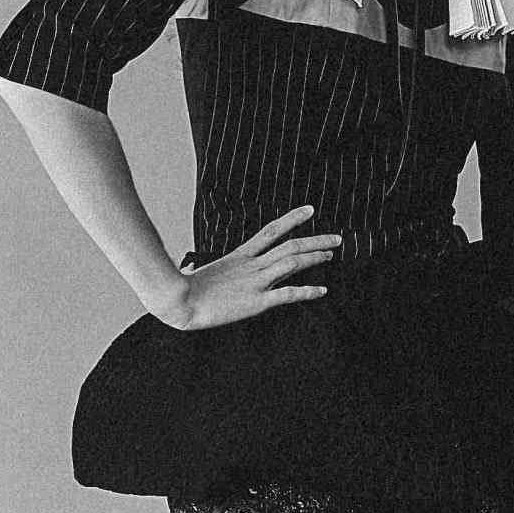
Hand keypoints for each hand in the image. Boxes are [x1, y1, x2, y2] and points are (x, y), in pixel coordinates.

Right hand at [151, 205, 340, 331]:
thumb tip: (186, 269)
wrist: (177, 300)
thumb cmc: (180, 289)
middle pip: (291, 245)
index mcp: (239, 256)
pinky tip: (322, 290)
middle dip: (316, 240)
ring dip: (315, 257)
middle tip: (337, 238)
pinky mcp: (256, 302)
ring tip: (332, 255)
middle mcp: (252, 265)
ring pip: (293, 262)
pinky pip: (288, 294)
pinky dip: (308, 291)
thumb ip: (196, 269)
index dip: (293, 219)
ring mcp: (255, 282)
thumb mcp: (194, 274)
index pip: (272, 231)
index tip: (310, 210)